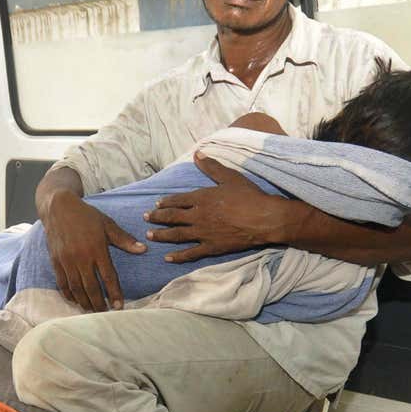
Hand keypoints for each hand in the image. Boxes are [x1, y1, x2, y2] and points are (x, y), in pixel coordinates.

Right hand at [41, 190, 145, 311]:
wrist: (59, 207)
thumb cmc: (86, 216)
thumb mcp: (107, 224)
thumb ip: (124, 239)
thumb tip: (143, 249)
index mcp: (96, 249)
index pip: (108, 276)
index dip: (114, 293)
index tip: (119, 306)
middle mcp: (81, 257)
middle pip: (91, 287)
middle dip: (99, 303)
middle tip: (105, 313)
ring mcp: (66, 260)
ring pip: (76, 288)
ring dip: (84, 302)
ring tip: (91, 310)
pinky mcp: (56, 261)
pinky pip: (62, 283)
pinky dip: (69, 294)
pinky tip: (75, 300)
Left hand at [143, 152, 292, 262]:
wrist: (264, 219)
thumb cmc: (249, 196)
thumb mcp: (229, 177)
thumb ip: (211, 166)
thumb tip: (196, 153)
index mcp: (201, 198)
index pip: (177, 199)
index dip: (165, 201)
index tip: (156, 203)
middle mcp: (198, 216)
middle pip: (172, 217)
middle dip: (157, 217)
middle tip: (146, 218)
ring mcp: (203, 233)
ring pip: (176, 235)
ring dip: (162, 235)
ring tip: (150, 236)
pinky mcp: (211, 247)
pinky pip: (191, 253)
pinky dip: (178, 256)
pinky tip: (167, 258)